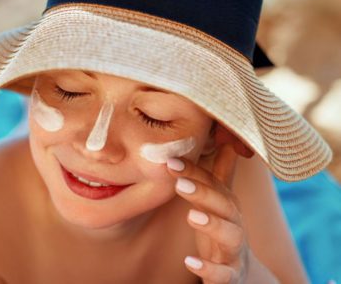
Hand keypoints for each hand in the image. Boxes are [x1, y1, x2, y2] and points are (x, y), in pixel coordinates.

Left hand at [166, 143, 249, 283]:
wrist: (243, 274)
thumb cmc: (223, 230)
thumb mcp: (220, 203)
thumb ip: (219, 175)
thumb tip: (224, 142)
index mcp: (228, 205)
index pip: (213, 184)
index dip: (193, 172)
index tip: (170, 161)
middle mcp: (235, 224)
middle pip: (225, 205)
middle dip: (204, 192)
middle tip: (179, 184)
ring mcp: (235, 250)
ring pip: (231, 236)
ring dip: (213, 225)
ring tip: (192, 217)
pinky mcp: (231, 275)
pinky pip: (224, 274)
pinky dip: (209, 268)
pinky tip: (189, 262)